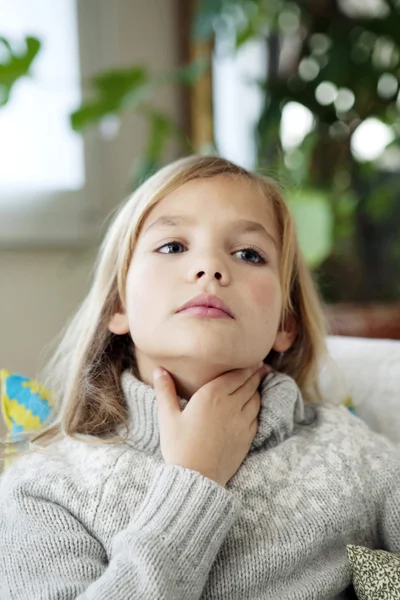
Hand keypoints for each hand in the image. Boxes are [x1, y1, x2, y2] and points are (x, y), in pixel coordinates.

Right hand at [153, 362, 270, 486]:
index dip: (245, 365)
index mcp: (211, 396)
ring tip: (258, 382)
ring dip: (257, 389)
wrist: (196, 478)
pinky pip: (257, 416)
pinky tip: (254, 406)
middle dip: (255, 373)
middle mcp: (231, 405)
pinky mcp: (247, 437)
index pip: (236, 374)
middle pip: (249, 384)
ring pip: (255, 399)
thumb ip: (165, 391)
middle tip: (260, 365)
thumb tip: (159, 369)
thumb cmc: (178, 447)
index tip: (251, 358)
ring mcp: (242, 422)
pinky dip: (257, 407)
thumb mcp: (167, 417)